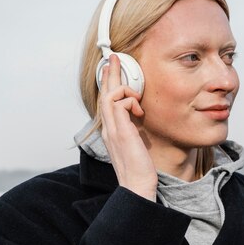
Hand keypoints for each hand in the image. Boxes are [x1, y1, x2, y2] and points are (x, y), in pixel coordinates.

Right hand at [99, 54, 157, 200]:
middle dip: (109, 74)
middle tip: (113, 58)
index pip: (106, 104)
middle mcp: (108, 129)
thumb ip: (133, 131)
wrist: (137, 186)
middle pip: (104, 94)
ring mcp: (113, 130)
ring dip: (119, 83)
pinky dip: (130, 99)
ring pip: (109, 95)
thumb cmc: (139, 170)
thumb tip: (138, 118)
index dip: (108, 86)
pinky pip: (120, 102)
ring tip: (128, 80)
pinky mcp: (121, 131)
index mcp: (111, 132)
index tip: (113, 72)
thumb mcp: (135, 145)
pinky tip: (139, 110)